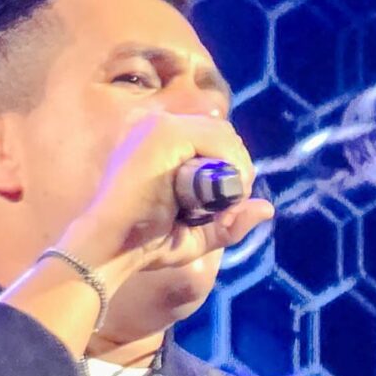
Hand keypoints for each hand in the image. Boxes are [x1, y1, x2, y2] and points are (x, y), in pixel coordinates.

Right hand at [60, 109, 273, 286]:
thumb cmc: (143, 245)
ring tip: (223, 203)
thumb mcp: (195, 235)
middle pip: (223, 131)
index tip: (229, 201)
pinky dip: (228, 165)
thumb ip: (229, 221)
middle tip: (231, 203)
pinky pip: (214, 140)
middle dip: (239, 166)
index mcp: (160, 142)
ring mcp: (157, 126)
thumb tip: (268, 208)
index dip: (232, 166)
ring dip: (236, 168)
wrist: (107, 250)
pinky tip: (218, 194)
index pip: (214, 137)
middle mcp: (157, 125)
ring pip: (222, 134)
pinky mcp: (161, 134)